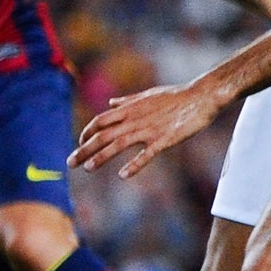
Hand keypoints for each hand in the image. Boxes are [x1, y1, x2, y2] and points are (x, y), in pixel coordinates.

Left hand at [70, 78, 225, 178]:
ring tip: (88, 168)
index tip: (80, 144)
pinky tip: (123, 175)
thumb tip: (111, 103)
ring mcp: (149, 129)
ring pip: (118, 144)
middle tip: (70, 163)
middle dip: (84, 149)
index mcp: (130, 108)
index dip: (87, 133)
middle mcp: (135, 119)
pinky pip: (146, 154)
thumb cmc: (176, 95)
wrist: (201, 96)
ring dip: (101, 157)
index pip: (100, 121)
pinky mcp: (164, 139)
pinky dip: (134, 165)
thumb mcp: (148, 95)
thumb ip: (128, 101)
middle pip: (103, 134)